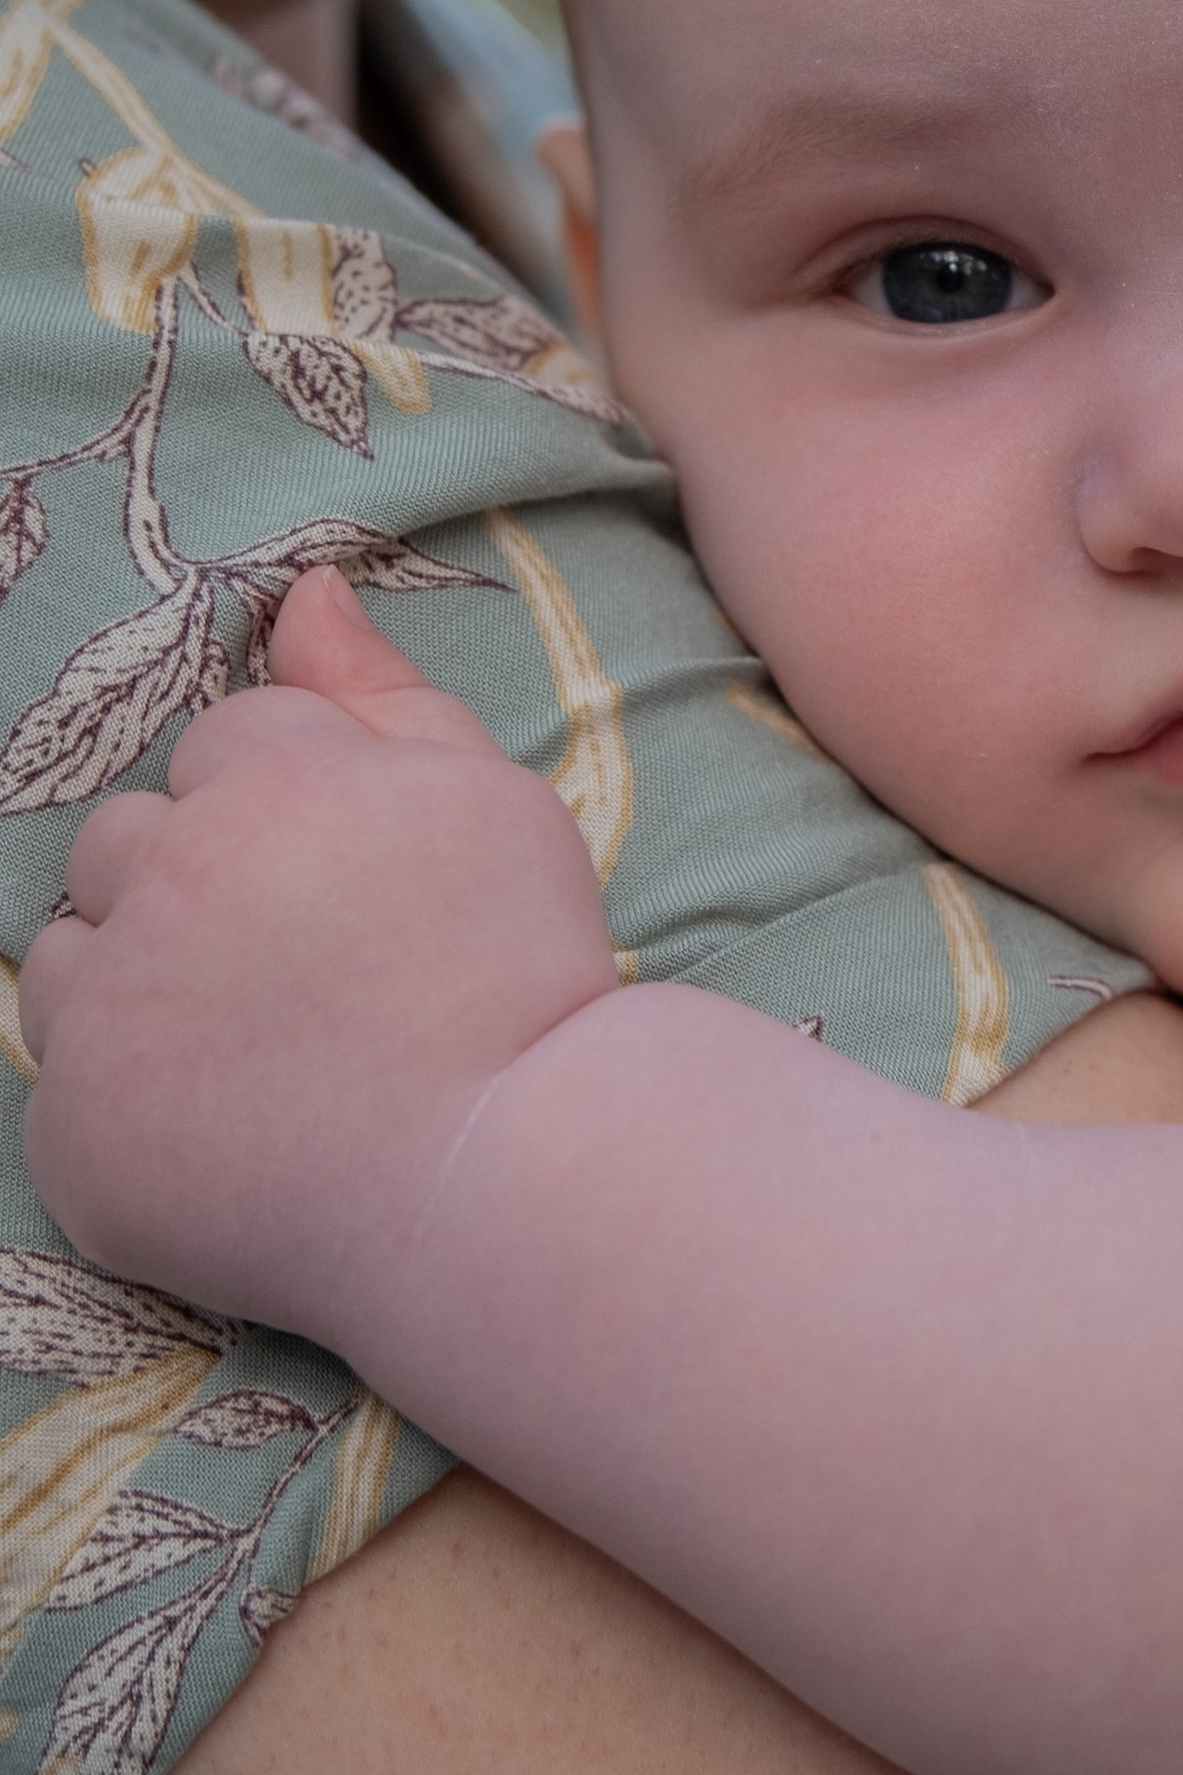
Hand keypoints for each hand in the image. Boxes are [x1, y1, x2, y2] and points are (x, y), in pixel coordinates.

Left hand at [21, 567, 618, 1336]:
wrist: (516, 1184)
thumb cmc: (524, 981)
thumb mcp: (490, 800)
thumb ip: (379, 691)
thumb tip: (298, 590)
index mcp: (269, 776)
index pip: (225, 746)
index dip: (297, 814)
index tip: (359, 891)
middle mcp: (168, 874)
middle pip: (127, 840)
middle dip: (197, 886)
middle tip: (309, 973)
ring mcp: (112, 1011)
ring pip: (74, 953)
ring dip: (138, 981)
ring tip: (262, 1048)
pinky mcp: (78, 1134)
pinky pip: (67, 1085)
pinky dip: (131, 1101)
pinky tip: (232, 1125)